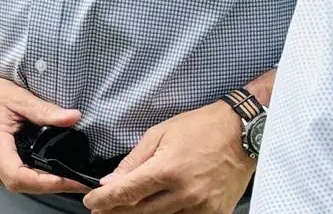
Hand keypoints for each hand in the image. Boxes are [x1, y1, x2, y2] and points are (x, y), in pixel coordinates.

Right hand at [0, 73, 88, 194]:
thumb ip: (44, 110)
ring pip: (12, 185)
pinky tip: (30, 164)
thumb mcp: (16, 97)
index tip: (73, 182)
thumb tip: (74, 117)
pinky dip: (20, 175)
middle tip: (73, 177)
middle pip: (20, 185)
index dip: (49, 184)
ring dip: (34, 180)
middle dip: (48, 183)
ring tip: (54, 169)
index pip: (20, 177)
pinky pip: (3, 180)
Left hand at [83, 101, 252, 213]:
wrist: (242, 134)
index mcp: (167, 170)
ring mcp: (203, 207)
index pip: (127, 192)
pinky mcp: (217, 213)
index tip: (91, 203)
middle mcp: (185, 193)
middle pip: (141, 211)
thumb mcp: (158, 134)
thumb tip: (111, 180)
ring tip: (125, 209)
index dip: (105, 200)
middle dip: (117, 211)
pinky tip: (157, 209)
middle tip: (102, 210)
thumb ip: (133, 161)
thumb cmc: (200, 128)